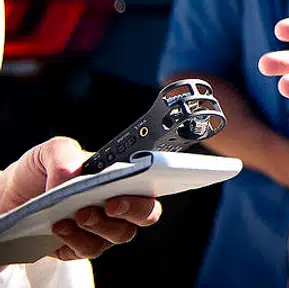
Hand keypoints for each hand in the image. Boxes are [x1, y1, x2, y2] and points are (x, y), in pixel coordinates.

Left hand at [0, 137, 161, 261]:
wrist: (9, 198)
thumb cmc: (38, 172)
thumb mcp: (50, 151)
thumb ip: (66, 154)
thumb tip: (74, 176)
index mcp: (120, 175)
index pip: (152, 179)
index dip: (162, 179)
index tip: (145, 179)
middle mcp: (117, 202)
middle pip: (147, 213)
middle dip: (135, 209)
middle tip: (112, 203)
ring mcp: (101, 227)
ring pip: (120, 234)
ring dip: (102, 225)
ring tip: (79, 213)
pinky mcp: (80, 247)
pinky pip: (90, 249)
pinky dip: (77, 239)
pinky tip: (61, 226)